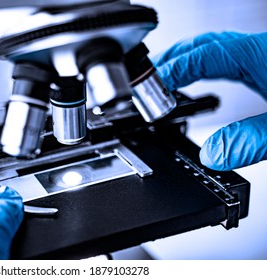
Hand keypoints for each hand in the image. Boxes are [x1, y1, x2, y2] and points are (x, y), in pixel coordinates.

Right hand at [154, 31, 266, 169]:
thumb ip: (248, 142)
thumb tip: (210, 156)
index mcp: (260, 55)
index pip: (204, 54)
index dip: (173, 69)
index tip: (150, 86)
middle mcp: (256, 49)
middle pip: (200, 45)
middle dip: (167, 62)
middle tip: (144, 82)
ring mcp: (259, 52)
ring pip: (209, 48)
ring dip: (180, 62)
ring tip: (160, 80)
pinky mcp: (262, 61)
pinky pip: (221, 57)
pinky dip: (198, 66)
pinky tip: (194, 79)